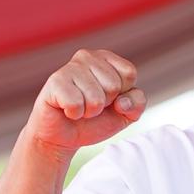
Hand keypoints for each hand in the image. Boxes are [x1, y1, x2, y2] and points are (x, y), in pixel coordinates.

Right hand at [23, 49, 149, 157]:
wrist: (64, 137)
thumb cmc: (94, 121)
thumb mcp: (125, 114)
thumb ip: (137, 103)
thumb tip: (122, 102)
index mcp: (106, 58)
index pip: (129, 73)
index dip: (122, 95)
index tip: (108, 100)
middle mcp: (87, 56)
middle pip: (113, 85)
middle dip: (105, 104)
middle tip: (90, 105)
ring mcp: (70, 67)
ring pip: (96, 98)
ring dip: (89, 112)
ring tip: (79, 108)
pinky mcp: (55, 81)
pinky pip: (76, 104)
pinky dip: (74, 114)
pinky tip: (66, 109)